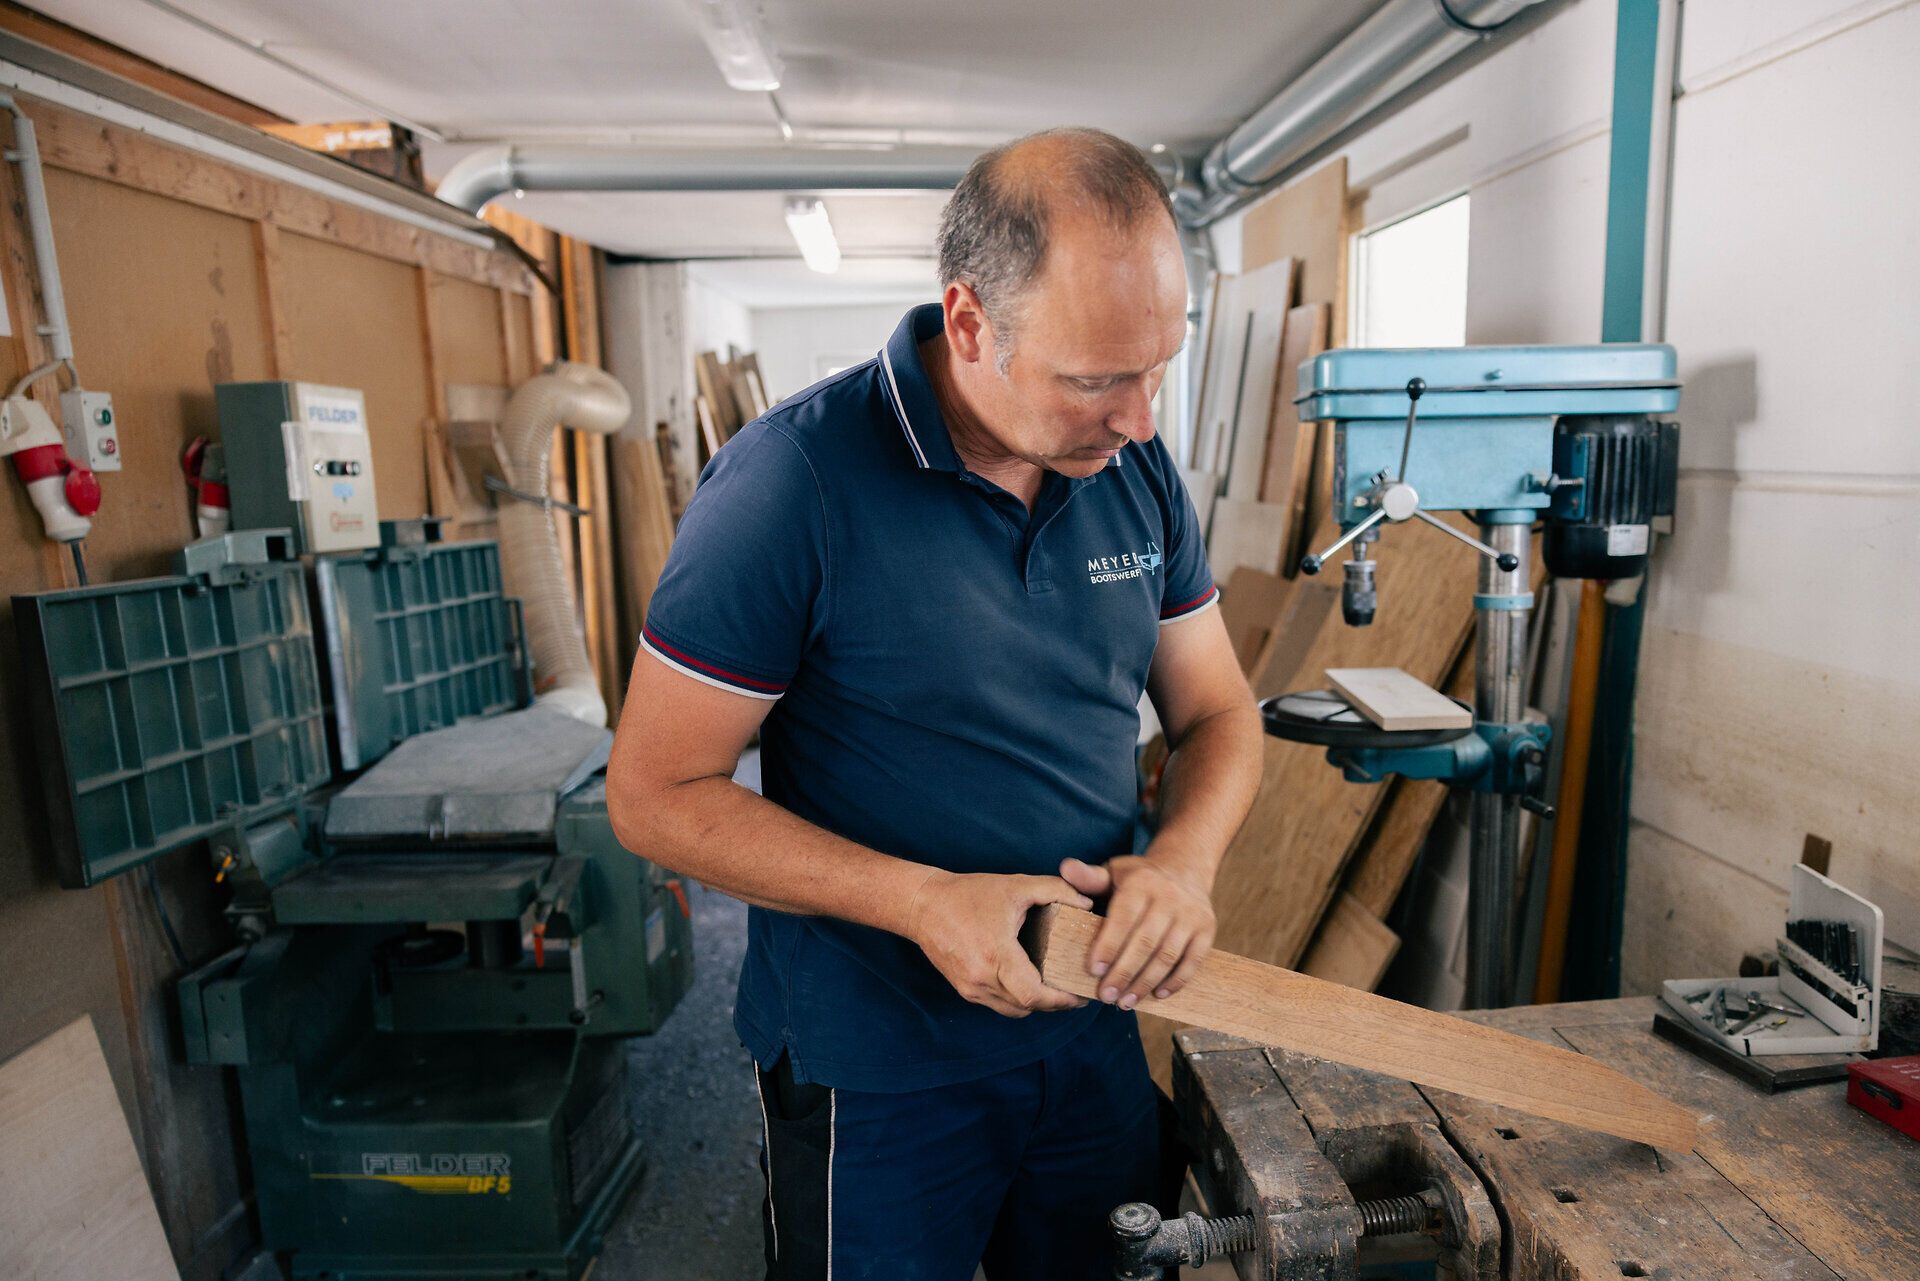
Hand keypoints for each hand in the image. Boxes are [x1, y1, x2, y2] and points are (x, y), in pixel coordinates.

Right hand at [904, 870, 1093, 1018]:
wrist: (923, 905)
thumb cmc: (968, 894)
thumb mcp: (1015, 885)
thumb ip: (1055, 890)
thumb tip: (1087, 904)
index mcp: (996, 955)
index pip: (1033, 995)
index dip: (1061, 1000)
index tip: (1080, 994)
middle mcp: (981, 979)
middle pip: (1027, 1007)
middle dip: (1055, 1003)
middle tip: (1076, 991)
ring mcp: (970, 988)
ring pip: (1013, 1010)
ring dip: (1036, 1003)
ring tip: (1056, 988)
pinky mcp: (964, 989)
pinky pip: (999, 1004)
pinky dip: (1017, 999)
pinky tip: (1030, 982)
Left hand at [1059, 854, 1215, 1007]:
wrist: (1185, 869)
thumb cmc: (1139, 878)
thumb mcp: (1113, 872)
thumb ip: (1089, 877)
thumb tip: (1065, 868)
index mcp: (1141, 883)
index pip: (1124, 918)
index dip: (1108, 946)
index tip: (1093, 971)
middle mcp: (1169, 896)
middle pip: (1145, 942)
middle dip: (1124, 973)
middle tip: (1106, 996)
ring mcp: (1191, 914)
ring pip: (1167, 955)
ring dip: (1146, 982)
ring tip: (1126, 1002)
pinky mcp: (1207, 929)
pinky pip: (1193, 960)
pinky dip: (1176, 981)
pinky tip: (1158, 995)